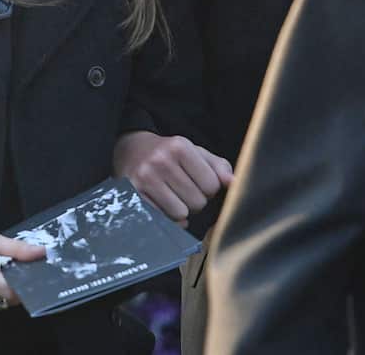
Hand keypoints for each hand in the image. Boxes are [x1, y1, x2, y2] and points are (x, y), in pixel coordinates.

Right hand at [114, 130, 233, 225]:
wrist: (130, 149)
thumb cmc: (169, 154)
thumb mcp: (194, 152)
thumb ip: (218, 167)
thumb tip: (234, 184)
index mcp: (180, 146)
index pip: (211, 185)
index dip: (208, 188)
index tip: (197, 182)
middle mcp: (161, 160)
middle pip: (197, 201)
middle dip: (194, 200)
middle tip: (182, 190)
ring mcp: (145, 177)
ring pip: (181, 213)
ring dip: (180, 211)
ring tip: (172, 197)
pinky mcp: (133, 194)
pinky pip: (163, 219)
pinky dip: (167, 218)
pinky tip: (161, 204)